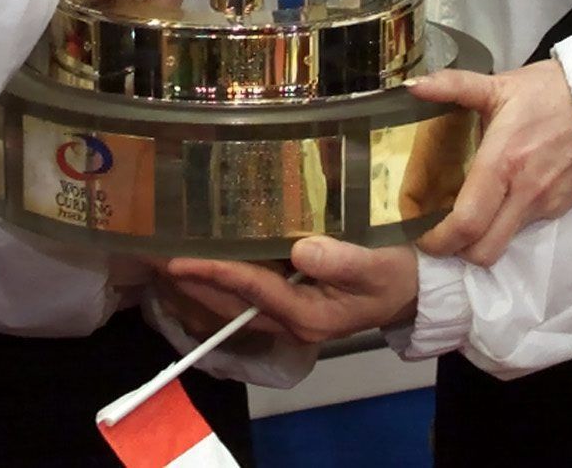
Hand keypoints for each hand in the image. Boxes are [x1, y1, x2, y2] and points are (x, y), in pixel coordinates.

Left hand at [168, 239, 417, 345]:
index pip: (251, 289)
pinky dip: (224, 272)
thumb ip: (341, 261)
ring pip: (236, 297)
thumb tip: (300, 252)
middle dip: (193, 280)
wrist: (418, 289)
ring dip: (202, 279)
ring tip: (167, 255)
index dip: (214, 272)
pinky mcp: (294, 297)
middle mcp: (292, 318)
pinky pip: (250, 287)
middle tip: (153, 257)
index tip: (178, 261)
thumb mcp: (378, 267)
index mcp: (308, 315)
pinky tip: (208, 252)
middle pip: (232, 300)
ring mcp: (291, 310)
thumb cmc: (399, 274)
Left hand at [411, 61, 571, 265]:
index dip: (438, 240)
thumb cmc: (547, 92)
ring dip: (479, 240)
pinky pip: (523, 229)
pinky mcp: (559, 208)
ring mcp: (545, 204)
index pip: (467, 223)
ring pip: (504, 245)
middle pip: (484, 251)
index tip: (419, 235)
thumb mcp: (497, 84)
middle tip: (438, 232)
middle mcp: (524, 192)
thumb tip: (411, 86)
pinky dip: (503, 225)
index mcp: (503, 163)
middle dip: (455, 251)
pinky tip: (495, 202)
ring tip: (463, 216)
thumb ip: (452, 85)